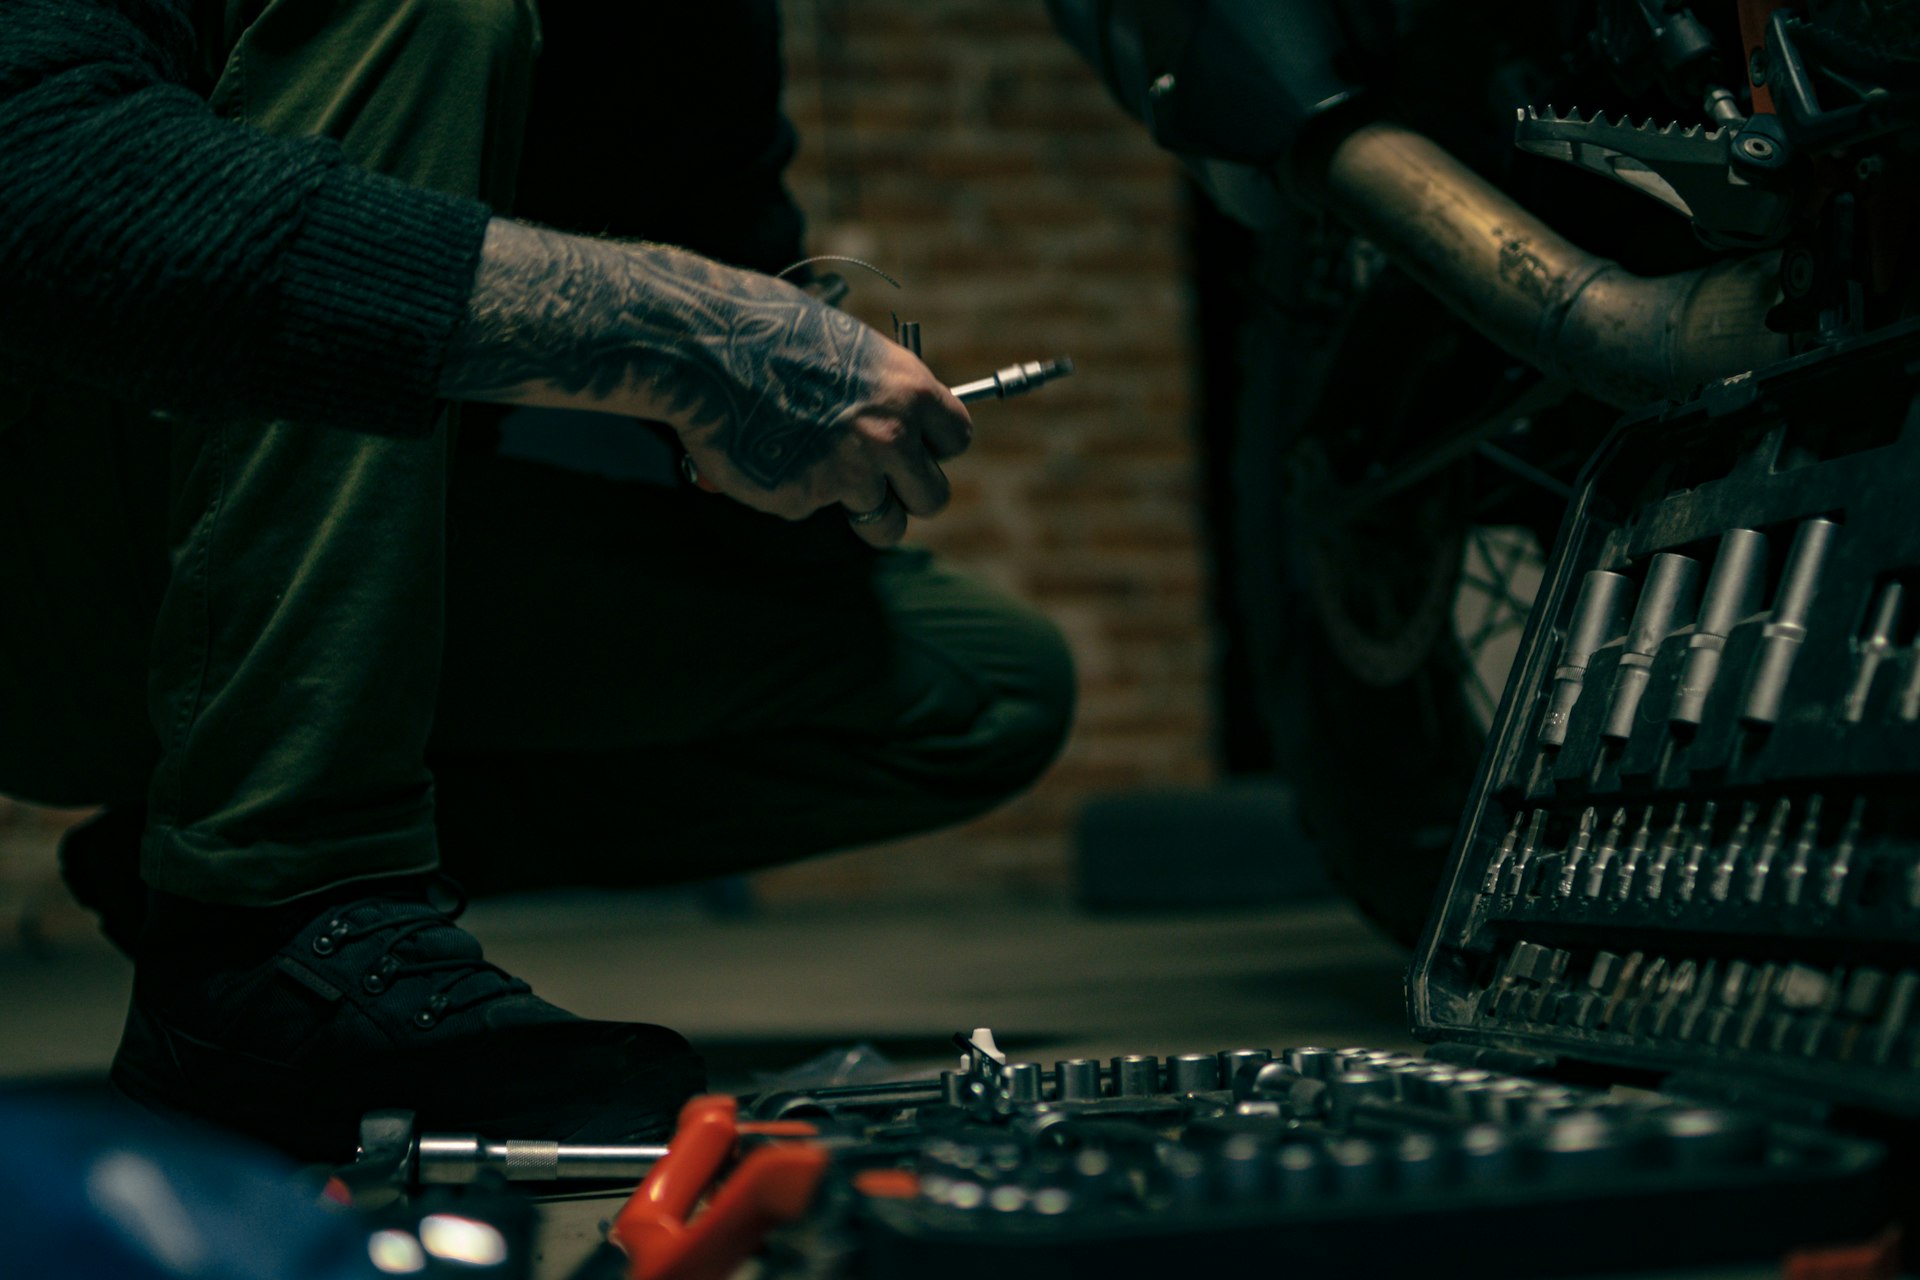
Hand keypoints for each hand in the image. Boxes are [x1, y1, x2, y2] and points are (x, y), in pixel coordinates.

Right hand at [439, 220, 972, 544]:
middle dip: (907, 496)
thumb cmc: (764, 329)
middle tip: (877, 487)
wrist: (702, 345)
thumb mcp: (843, 343)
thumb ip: (874, 389)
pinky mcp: (802, 500)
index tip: (914, 450)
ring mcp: (847, 474)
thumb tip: (887, 418)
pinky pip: (808, 510)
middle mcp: (889, 437)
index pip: (956, 438)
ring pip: (879, 521)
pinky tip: (762, 454)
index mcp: (907, 390)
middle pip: (933, 496)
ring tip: (818, 478)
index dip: (933, 448)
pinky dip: (788, 493)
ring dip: (857, 512)